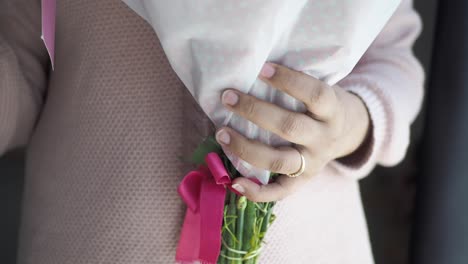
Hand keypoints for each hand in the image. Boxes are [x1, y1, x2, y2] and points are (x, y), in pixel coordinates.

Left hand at [215, 63, 369, 201]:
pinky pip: (279, 192)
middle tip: (228, 97)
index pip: (314, 94)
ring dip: (246, 148)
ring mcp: (313, 163)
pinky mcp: (302, 182)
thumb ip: (298, 85)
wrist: (349, 134)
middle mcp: (324, 138)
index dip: (289, 81)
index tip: (262, 69)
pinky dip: (256, 192)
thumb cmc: (321, 105)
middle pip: (290, 127)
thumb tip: (253, 69)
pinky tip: (234, 182)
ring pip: (279, 160)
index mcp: (332, 110)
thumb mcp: (323, 89)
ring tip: (221, 133)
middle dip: (255, 111)